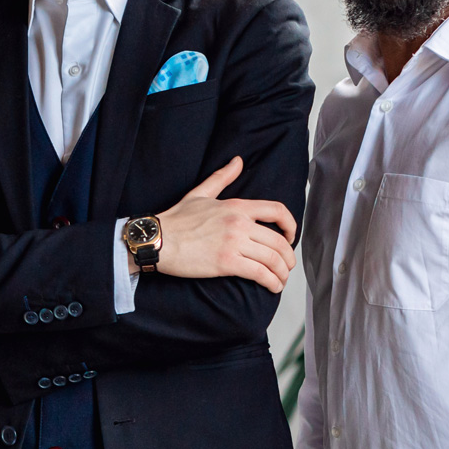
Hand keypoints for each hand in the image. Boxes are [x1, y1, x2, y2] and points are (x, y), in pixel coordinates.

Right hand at [152, 157, 298, 292]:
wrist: (157, 240)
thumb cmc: (176, 219)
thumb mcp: (200, 193)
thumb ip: (222, 177)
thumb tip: (238, 161)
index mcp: (236, 206)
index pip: (277, 210)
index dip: (291, 225)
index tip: (290, 236)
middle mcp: (239, 223)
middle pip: (279, 241)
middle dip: (288, 258)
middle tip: (286, 267)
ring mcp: (234, 243)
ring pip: (273, 259)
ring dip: (281, 273)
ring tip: (279, 280)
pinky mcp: (226, 262)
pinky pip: (260, 273)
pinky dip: (271, 282)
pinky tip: (272, 287)